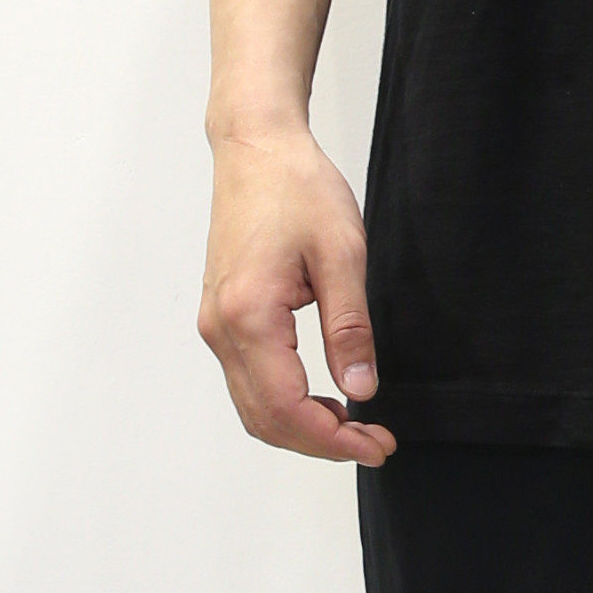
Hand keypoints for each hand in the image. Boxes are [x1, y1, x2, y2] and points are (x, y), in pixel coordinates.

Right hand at [197, 124, 396, 463]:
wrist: (257, 149)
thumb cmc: (296, 188)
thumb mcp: (342, 254)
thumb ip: (350, 328)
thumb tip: (361, 389)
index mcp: (249, 315)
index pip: (287, 408)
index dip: (334, 439)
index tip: (377, 444)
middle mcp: (220, 328)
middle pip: (265, 419)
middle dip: (321, 443)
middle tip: (374, 443)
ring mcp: (215, 325)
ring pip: (253, 407)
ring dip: (302, 428)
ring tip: (354, 426)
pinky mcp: (221, 318)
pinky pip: (248, 382)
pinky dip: (284, 404)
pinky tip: (323, 399)